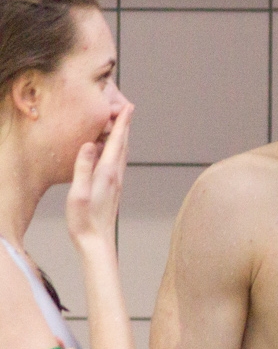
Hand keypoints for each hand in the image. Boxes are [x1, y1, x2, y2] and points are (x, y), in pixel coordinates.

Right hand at [65, 103, 132, 249]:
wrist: (97, 242)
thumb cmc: (84, 220)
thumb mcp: (78, 193)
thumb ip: (83, 167)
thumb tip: (90, 144)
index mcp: (107, 173)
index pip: (117, 142)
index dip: (122, 123)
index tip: (128, 106)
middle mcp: (116, 175)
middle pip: (123, 144)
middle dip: (125, 125)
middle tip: (127, 108)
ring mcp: (116, 182)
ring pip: (122, 153)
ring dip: (123, 136)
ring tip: (121, 123)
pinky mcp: (113, 189)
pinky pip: (117, 162)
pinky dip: (117, 150)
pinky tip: (111, 151)